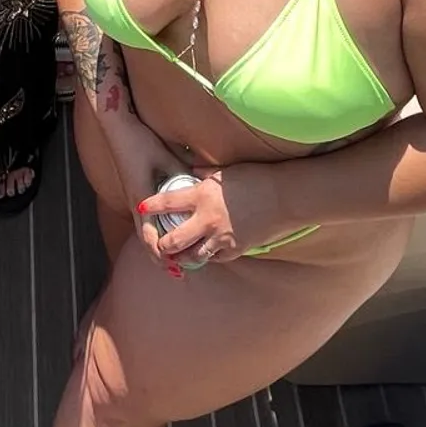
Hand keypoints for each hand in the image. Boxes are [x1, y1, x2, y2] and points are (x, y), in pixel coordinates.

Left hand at [134, 165, 255, 270]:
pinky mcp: (235, 249)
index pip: (167, 203)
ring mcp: (221, 238)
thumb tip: (191, 168)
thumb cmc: (256, 177)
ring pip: (193, 256)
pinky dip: (208, 256)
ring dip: (183, 257)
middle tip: (158, 242)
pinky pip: (215, 258)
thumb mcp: (224, 172)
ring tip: (176, 256)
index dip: (151, 205)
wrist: (285, 196)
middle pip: (174, 240)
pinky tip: (205, 253)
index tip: (140, 206)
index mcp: (202, 196)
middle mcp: (207, 220)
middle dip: (163, 244)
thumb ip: (204, 173)